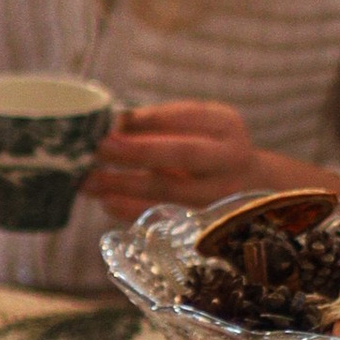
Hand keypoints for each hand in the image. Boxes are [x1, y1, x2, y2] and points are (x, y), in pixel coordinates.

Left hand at [86, 103, 339, 218]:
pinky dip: (133, 210)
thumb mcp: (196, 126)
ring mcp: (220, 195)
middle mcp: (229, 160)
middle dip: (138, 151)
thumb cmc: (208, 149)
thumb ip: (159, 122)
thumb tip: (114, 123)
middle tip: (99, 148)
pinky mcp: (205, 223)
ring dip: (124, 185)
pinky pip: (165, 217)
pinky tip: (107, 203)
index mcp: (225, 127)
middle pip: (184, 154)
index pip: (189, 116)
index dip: (151, 119)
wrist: (251, 189)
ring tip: (87, 181)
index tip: (114, 121)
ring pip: (169, 190)